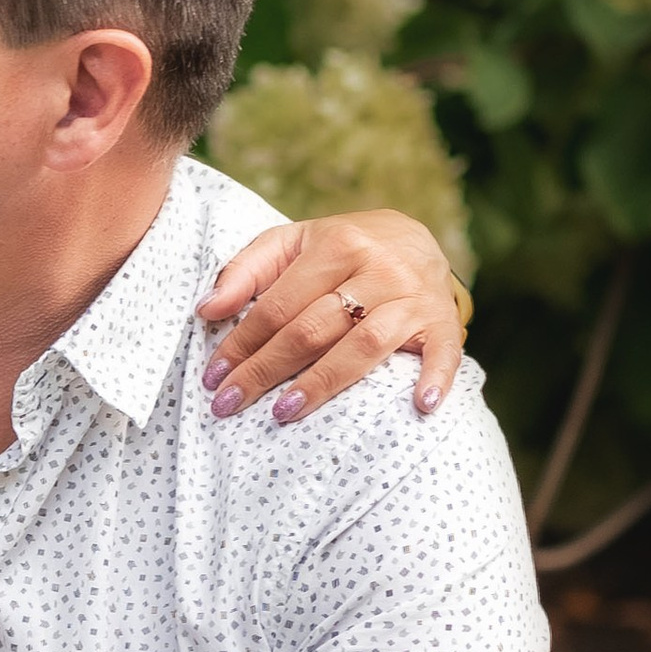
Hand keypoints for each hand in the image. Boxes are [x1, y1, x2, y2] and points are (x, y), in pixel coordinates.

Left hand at [198, 209, 467, 424]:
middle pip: (313, 329)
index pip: (278, 304)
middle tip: (228, 404)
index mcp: (337, 244)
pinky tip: (420, 407)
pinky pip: (444, 353)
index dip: (241, 343)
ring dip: (323, 382)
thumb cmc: (342, 249)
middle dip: (265, 370)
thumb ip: (245, 270)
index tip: (213, 377)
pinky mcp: (443, 322)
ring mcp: (414, 297)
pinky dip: (435, 379)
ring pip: (364, 345)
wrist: (415, 239)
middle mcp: (378, 268)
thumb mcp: (292, 243)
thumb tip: (207, 310)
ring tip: (283, 412)